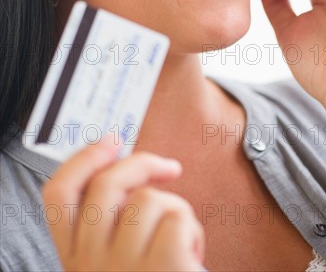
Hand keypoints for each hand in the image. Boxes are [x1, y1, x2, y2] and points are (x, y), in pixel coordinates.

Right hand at [42, 137, 204, 271]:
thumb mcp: (116, 261)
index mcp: (76, 258)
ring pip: (148, 199)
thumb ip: (110, 224)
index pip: (58, 196)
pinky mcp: (161, 268)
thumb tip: (125, 169)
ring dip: (176, 211)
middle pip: (106, 185)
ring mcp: (122, 266)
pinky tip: (192, 255)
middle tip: (168, 167)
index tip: (110, 140)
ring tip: (180, 240)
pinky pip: (177, 217)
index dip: (82, 159)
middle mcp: (90, 263)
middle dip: (141, 163)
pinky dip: (192, 229)